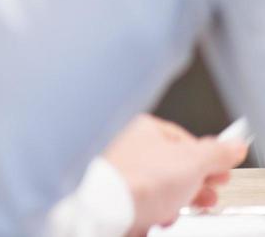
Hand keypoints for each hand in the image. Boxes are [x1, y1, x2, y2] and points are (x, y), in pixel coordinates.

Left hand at [102, 114, 247, 235]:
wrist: (113, 207)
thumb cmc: (143, 179)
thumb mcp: (193, 161)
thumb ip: (216, 153)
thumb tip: (232, 146)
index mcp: (148, 130)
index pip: (187, 141)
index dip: (208, 160)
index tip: (220, 174)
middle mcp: (134, 149)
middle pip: (177, 167)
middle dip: (197, 184)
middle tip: (207, 194)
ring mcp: (127, 174)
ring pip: (164, 189)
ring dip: (180, 201)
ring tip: (186, 206)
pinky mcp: (124, 198)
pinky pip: (150, 204)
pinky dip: (160, 212)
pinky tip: (162, 215)